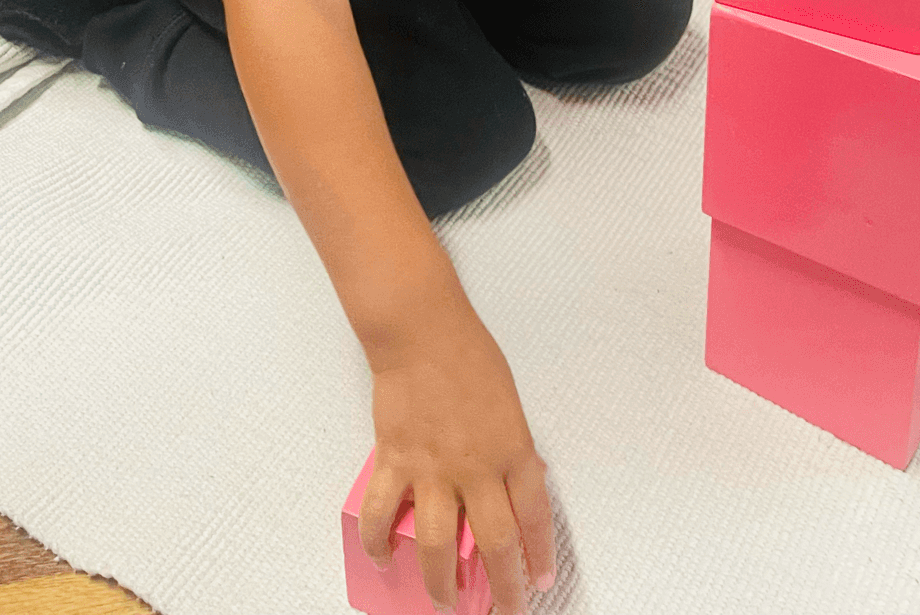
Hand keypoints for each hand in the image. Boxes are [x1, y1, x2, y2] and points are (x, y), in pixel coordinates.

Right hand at [362, 300, 555, 613]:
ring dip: (441, 582)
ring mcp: (433, 469)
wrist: (422, 331)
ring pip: (438, 545)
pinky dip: (379, 543)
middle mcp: (476, 467)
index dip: (539, 556)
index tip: (540, 581)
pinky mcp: (395, 462)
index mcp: (513, 449)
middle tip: (504, 610)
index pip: (534, 517)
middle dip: (503, 588)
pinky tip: (384, 558)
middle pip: (496, 544)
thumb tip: (508, 484)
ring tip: (444, 602)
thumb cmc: (468, 354)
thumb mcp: (508, 404)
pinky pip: (382, 515)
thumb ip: (509, 447)